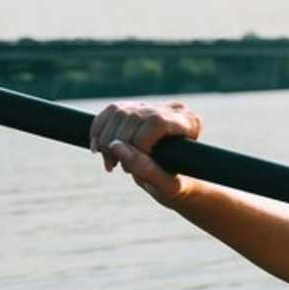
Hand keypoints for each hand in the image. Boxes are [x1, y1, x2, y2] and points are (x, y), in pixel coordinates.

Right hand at [89, 100, 203, 204]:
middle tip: (116, 166)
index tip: (133, 165)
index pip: (156, 122)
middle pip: (133, 116)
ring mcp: (153, 105)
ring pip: (118, 111)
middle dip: (117, 144)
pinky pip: (110, 111)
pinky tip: (99, 150)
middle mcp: (173, 109)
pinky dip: (98, 131)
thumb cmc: (174, 183)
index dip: (139, 142)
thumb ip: (145, 168)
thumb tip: (115, 146)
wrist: (173, 178)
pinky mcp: (136, 107)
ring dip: (105, 139)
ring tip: (110, 162)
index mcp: (190, 123)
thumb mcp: (165, 184)